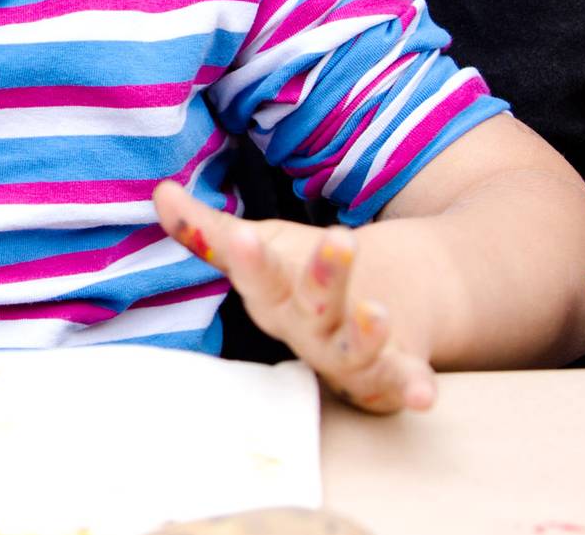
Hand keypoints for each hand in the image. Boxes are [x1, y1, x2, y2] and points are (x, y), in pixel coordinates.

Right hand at [153, 181, 435, 413]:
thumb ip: (212, 229)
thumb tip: (159, 191)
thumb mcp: (261, 246)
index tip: (242, 237)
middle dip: (324, 277)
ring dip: (364, 334)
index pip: (257, 277)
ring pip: (352, 349)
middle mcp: (307, 332)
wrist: (372, 308)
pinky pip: (400, 383)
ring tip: (377, 311)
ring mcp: (348, 357)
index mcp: (273, 296)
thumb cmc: (300, 280)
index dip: (248, 260)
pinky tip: (425, 394)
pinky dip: (411, 389)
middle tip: (340, 236)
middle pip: (312, 309)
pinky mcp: (391, 374)